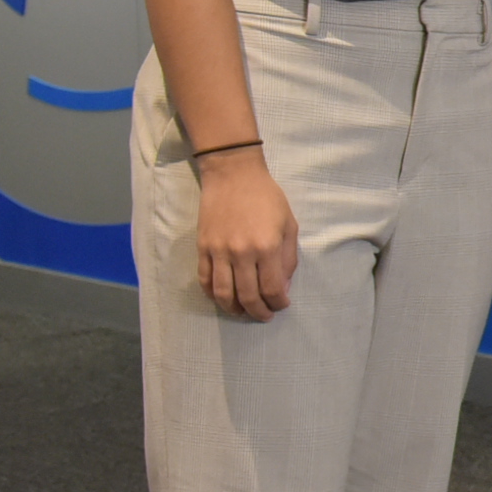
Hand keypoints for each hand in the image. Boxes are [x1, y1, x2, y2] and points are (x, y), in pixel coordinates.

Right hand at [191, 148, 299, 320]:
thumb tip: (282, 288)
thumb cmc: (267, 198)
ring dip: (234, 309)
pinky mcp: (202, 247)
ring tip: (243, 312)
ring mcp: (219, 251)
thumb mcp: (288, 225)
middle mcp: (241, 253)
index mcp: (267, 247)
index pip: (271, 289)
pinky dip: (212, 294)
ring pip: (223, 293)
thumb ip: (287, 259)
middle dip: (258, 312)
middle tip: (264, 316)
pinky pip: (205, 279)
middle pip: (247, 296)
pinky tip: (223, 298)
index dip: (278, 303)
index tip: (281, 306)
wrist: (233, 175)